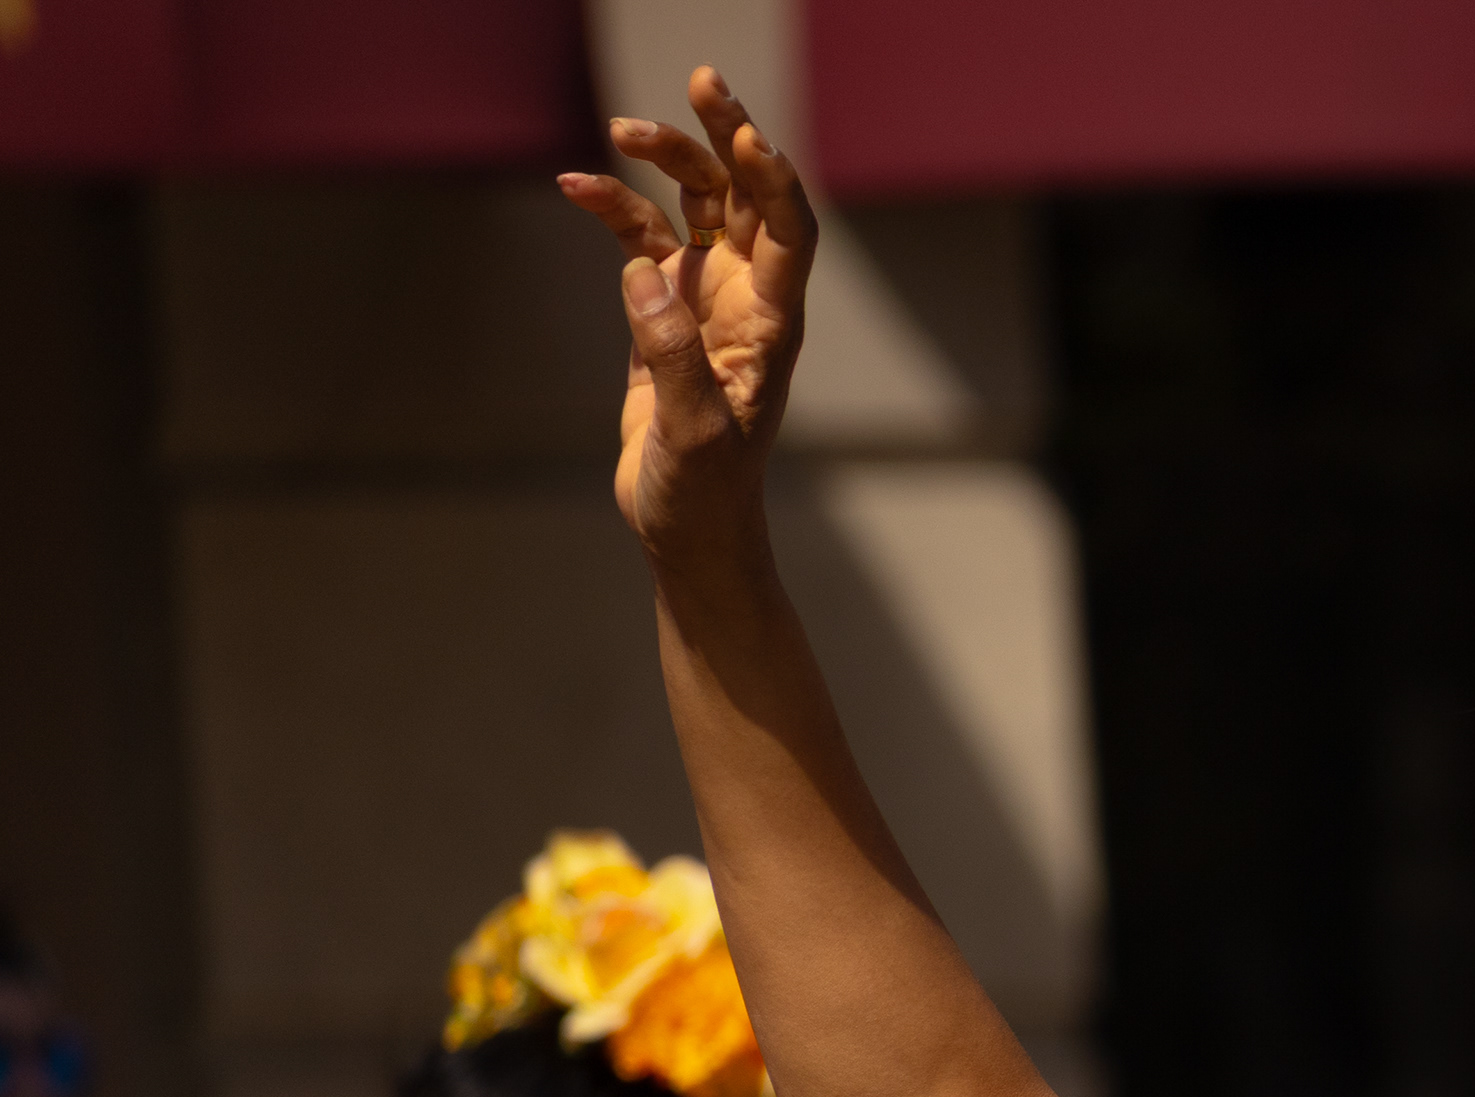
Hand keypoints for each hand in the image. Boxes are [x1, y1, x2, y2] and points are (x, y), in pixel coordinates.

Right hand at [556, 67, 819, 568]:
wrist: (685, 527)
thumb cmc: (704, 491)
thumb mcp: (692, 433)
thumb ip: (670, 358)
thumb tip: (645, 279)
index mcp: (772, 325)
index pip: (790, 233)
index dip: (775, 180)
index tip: (745, 135)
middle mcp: (747, 300)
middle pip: (747, 198)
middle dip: (727, 137)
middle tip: (701, 80)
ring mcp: (706, 300)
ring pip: (696, 208)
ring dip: (667, 163)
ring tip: (621, 131)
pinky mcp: (663, 314)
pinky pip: (642, 241)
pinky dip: (613, 210)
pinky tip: (574, 184)